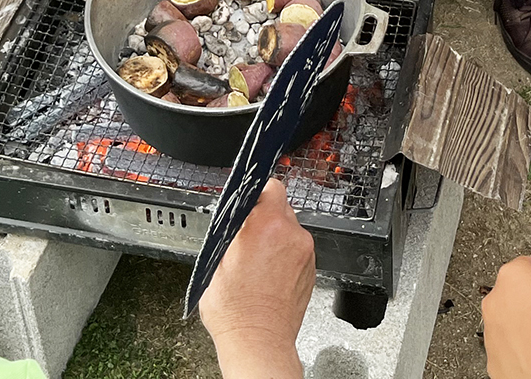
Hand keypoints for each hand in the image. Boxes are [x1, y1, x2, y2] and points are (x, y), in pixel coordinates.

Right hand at [200, 180, 314, 378]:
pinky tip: (269, 274)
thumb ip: (233, 233)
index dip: (258, 192)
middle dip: (265, 219)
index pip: (270, 187)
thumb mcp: (218, 260)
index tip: (249, 200)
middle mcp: (292, 235)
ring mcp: (305, 254)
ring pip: (291, 231)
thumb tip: (237, 224)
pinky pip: (298, 251)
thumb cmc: (236, 311)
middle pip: (281, 209)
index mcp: (266, 225)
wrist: (258, 342)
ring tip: (258, 262)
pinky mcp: (312, 271)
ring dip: (276, 239)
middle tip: (248, 237)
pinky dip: (286, 257)